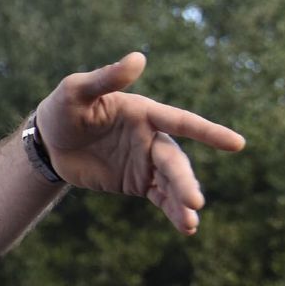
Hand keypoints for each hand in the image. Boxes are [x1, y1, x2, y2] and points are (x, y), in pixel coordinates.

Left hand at [35, 53, 245, 233]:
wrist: (48, 141)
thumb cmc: (63, 108)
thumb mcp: (76, 90)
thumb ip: (107, 78)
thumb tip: (139, 57)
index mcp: (144, 113)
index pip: (180, 122)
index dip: (208, 132)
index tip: (237, 144)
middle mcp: (151, 138)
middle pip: (174, 160)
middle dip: (185, 181)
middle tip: (194, 201)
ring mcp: (146, 162)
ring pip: (172, 182)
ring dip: (183, 200)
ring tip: (190, 221)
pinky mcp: (138, 182)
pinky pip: (161, 198)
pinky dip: (174, 212)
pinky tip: (187, 228)